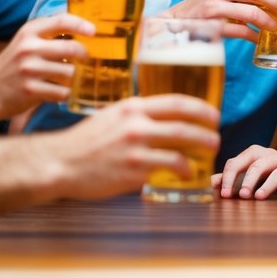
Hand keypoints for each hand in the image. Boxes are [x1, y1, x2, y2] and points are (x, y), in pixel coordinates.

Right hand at [0, 13, 93, 122]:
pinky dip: (67, 94)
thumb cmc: (13, 66)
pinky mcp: (30, 90)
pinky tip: (62, 93)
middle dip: (85, 56)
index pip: (61, 21)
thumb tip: (83, 34)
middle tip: (87, 61)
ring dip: (76, 78)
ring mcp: (29, 69)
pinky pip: (62, 92)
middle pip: (72, 48)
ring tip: (72, 80)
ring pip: (70, 73)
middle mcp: (28, 48)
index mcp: (29, 32)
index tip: (94, 31)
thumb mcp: (25, 42)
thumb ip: (48, 35)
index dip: (81, 24)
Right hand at [59, 95, 220, 198]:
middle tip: (216, 138)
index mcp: (132, 107)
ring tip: (208, 155)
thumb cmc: (85, 140)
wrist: (59, 162)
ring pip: (179, 151)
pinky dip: (182, 172)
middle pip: (183, 126)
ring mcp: (133, 150)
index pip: (176, 102)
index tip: (213, 115)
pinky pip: (165, 171)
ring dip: (199, 153)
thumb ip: (137, 115)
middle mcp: (135, 126)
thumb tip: (164, 116)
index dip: (200, 108)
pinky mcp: (131, 172)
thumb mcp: (112, 116)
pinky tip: (188, 174)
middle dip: (206, 132)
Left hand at [213, 144, 276, 199]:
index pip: (239, 161)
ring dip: (268, 185)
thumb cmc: (275, 170)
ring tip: (259, 197)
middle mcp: (275, 156)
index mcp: (259, 154)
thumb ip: (234, 176)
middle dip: (248, 180)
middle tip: (242, 196)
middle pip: (258, 165)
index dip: (230, 177)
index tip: (224, 194)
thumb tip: (213, 182)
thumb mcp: (255, 171)